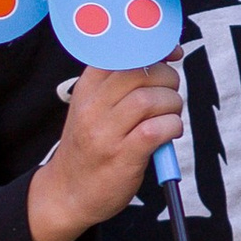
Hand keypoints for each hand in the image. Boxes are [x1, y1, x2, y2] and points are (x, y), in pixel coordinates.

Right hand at [28, 60, 184, 240]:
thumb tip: (166, 58)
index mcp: (87, 87)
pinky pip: (158, 129)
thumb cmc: (90, 146)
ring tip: (168, 118)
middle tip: (169, 97)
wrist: (68, 192)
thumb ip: (121, 84)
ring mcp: (105, 132)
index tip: (173, 54)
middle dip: (168, 81)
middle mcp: (92, 106)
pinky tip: (168, 134)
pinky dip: (172, 127)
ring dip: (172, 106)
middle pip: (141, 73)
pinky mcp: (122, 156)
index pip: (122, 51)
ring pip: (151, 100)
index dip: (155, 48)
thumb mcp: (93, 107)